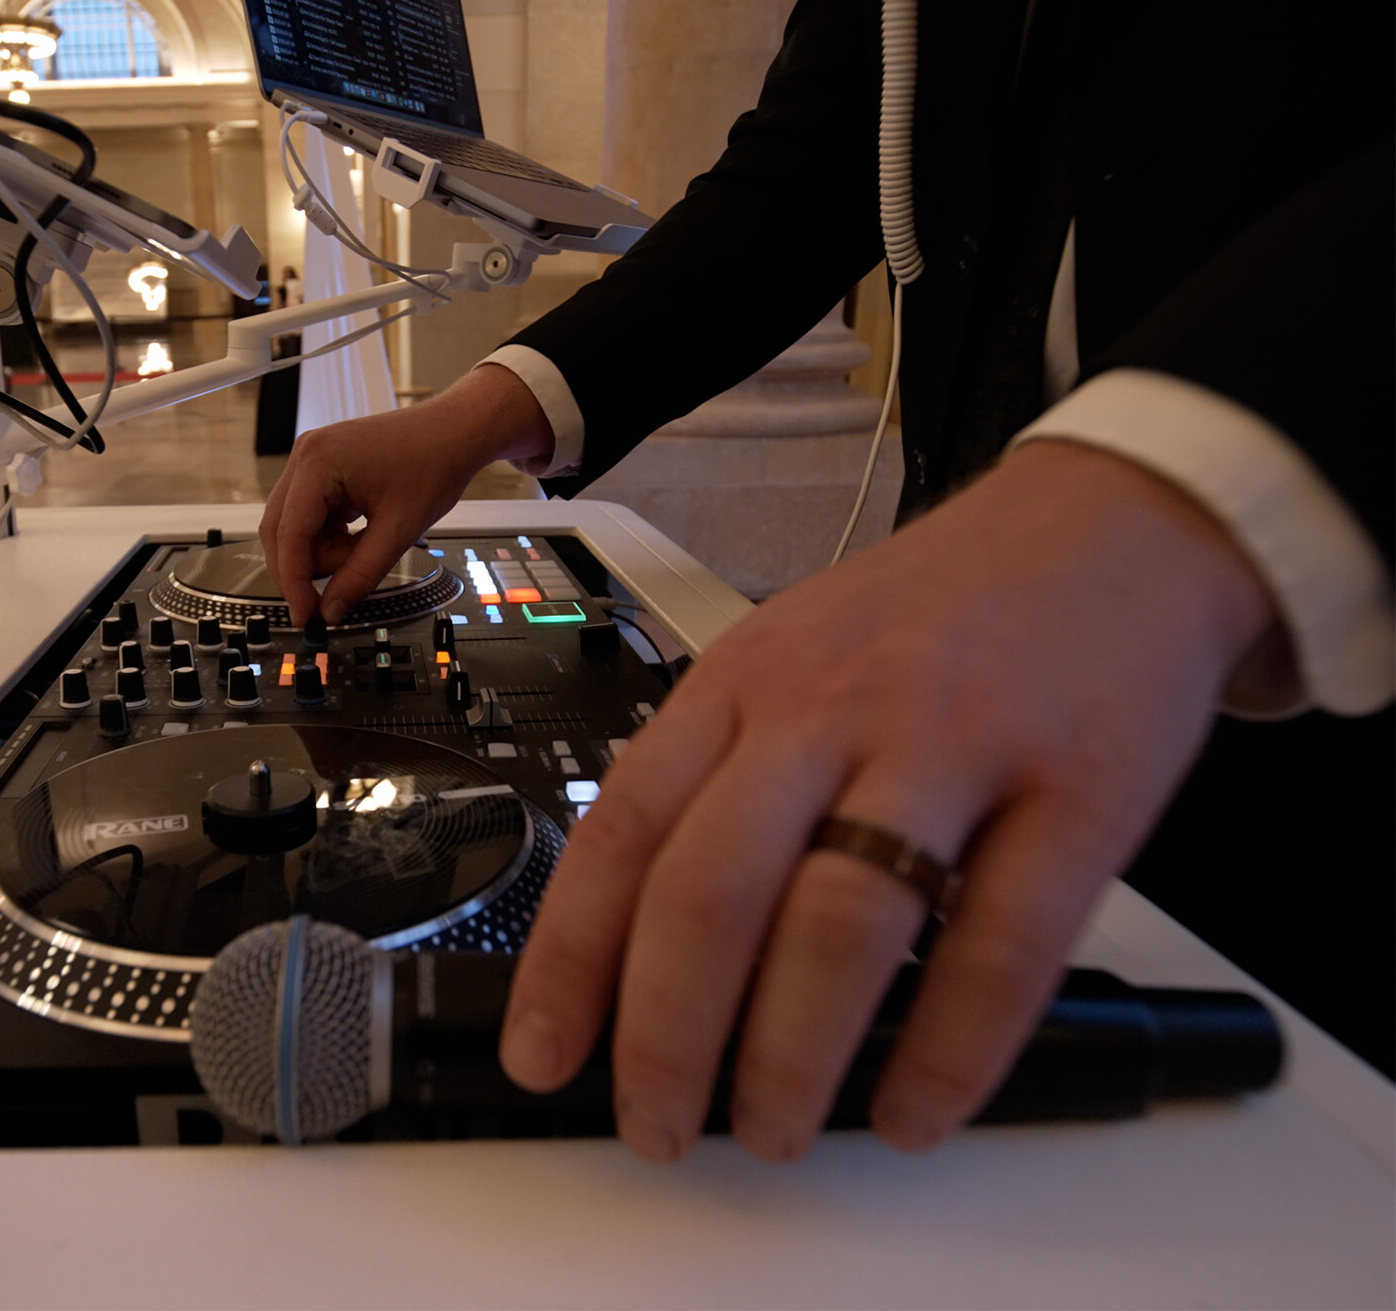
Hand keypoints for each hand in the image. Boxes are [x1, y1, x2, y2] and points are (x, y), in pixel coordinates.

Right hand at [259, 365, 555, 625]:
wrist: (454, 432)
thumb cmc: (434, 466)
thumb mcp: (400, 530)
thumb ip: (360, 575)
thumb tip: (331, 611)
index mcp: (318, 463)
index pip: (289, 534)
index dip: (293, 582)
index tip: (305, 616)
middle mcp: (305, 456)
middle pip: (280, 531)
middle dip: (309, 565)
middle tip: (339, 592)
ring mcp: (310, 460)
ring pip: (295, 527)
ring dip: (326, 550)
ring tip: (368, 543)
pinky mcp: (321, 468)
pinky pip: (310, 516)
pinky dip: (331, 535)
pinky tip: (362, 531)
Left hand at [499, 440, 1276, 1161]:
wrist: (1114, 525)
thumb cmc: (937, 613)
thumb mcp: (792, 655)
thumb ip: (719, 775)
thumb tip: (635, 939)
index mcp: (745, 679)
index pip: (624, 829)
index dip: (569, 959)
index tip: (541, 1056)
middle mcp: (831, 709)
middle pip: (713, 889)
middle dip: (666, 1034)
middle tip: (657, 1126)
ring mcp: (953, 745)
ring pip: (840, 924)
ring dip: (791, 1056)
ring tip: (772, 1129)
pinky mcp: (1077, 790)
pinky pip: (1000, 946)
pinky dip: (949, 1050)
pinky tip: (912, 1109)